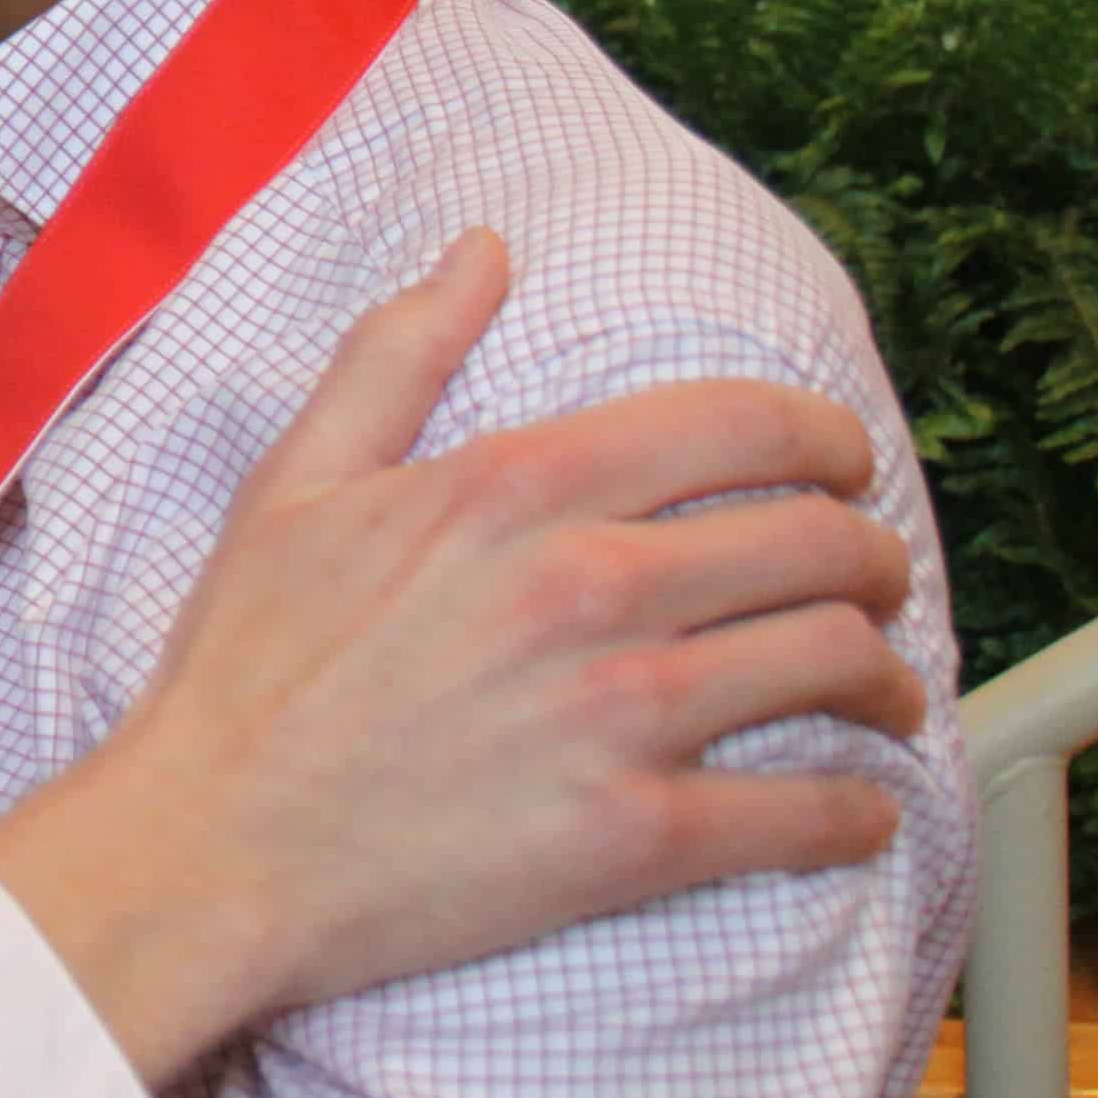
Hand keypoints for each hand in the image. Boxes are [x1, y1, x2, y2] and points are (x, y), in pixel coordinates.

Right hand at [0, 232, 924, 1082]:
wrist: (209, 848)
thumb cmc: (244, 670)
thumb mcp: (298, 483)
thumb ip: (397, 355)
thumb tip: (482, 249)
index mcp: (518, 486)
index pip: (743, 424)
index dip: (825, 437)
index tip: (843, 464)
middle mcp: (590, 583)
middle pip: (819, 542)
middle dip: (875, 556)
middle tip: (876, 581)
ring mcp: (621, 712)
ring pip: (836, 663)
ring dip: (888, 679)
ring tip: (881, 693)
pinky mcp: (632, 835)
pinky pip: (807, 812)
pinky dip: (858, 811)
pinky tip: (857, 810)